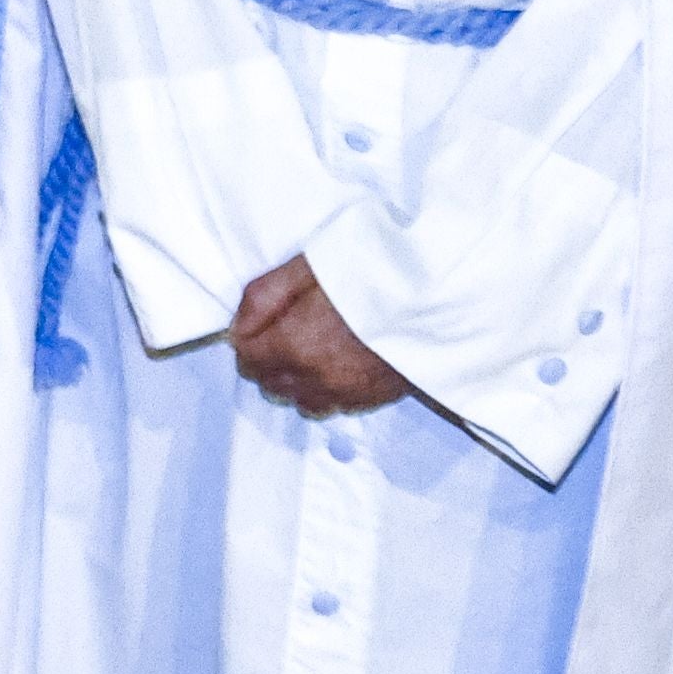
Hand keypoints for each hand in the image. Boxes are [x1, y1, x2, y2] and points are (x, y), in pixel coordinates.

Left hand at [229, 256, 411, 414]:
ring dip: (292, 379)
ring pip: (298, 400)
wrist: (436, 291)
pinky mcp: (373, 398)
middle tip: (282, 329)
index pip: (247, 359)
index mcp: (294, 345)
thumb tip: (236, 328)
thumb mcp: (305, 267)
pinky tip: (332, 365)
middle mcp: (316, 378)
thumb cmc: (370, 270)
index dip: (246, 339)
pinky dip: (321, 390)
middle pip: (269, 383)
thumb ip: (262, 299)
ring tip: (307, 348)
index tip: (258, 323)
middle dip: (266, 360)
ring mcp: (346, 393)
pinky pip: (331, 406)